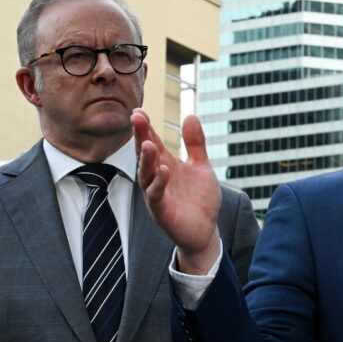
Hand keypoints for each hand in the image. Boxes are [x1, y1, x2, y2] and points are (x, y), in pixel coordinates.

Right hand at [132, 110, 221, 273]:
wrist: (205, 231)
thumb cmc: (200, 199)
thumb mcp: (201, 167)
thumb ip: (195, 144)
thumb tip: (191, 115)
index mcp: (165, 164)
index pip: (152, 141)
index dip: (145, 127)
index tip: (138, 110)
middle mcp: (156, 178)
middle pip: (144, 154)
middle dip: (140, 136)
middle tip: (137, 117)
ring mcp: (156, 195)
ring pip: (145, 174)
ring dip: (146, 159)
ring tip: (149, 143)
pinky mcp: (161, 211)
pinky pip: (155, 195)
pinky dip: (158, 182)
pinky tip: (164, 169)